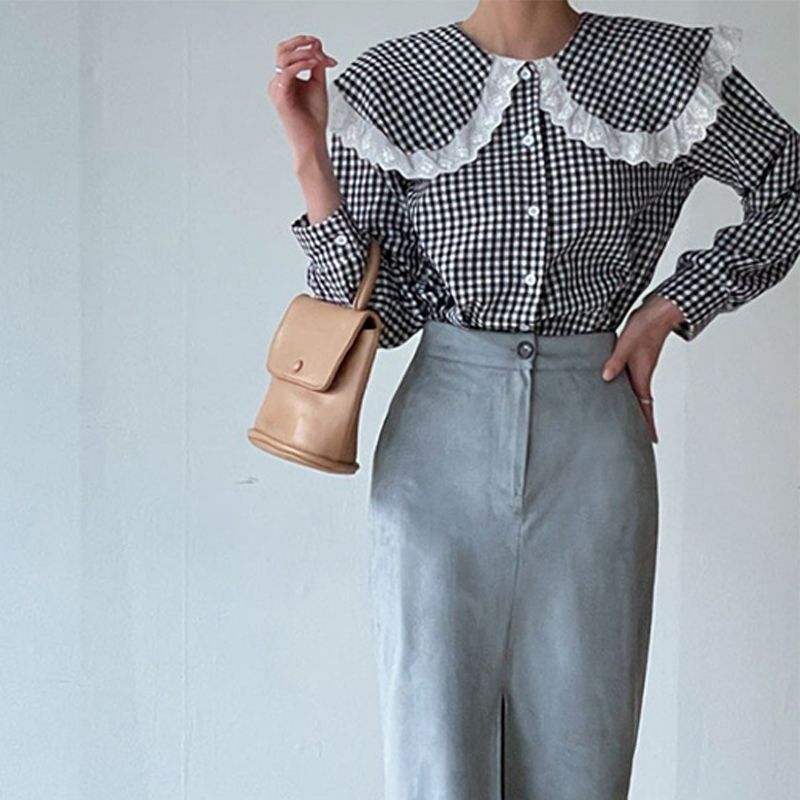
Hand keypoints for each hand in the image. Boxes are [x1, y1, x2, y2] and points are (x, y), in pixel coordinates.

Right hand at [268, 34, 337, 163]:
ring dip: (304, 53)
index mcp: (285, 79)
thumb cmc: (313, 119)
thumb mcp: (318, 84)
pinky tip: (314, 64)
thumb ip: (317, 65)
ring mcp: (277, 88)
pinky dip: (301, 64)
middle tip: (318, 46)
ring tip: (319, 58)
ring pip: (284, 57)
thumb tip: (318, 46)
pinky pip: (287, 72)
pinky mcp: (280, 96)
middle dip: (302, 43)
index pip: (289, 52)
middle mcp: (278, 82)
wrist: (312, 141)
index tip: (323, 50)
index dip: (305, 45)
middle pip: (282, 49)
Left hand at [600, 295, 685, 443]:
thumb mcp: (626, 344)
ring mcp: (640, 369)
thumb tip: (606, 377)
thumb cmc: (644, 327)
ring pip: (638, 395)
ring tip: (630, 423)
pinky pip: (633, 384)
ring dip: (636, 409)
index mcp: (641, 376)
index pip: (646, 407)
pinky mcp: (637, 361)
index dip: (647, 424)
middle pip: (643, 406)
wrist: (659, 312)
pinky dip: (629, 394)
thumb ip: (615, 361)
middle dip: (642, 424)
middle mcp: (642, 376)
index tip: (652, 441)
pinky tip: (619, 394)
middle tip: (640, 440)